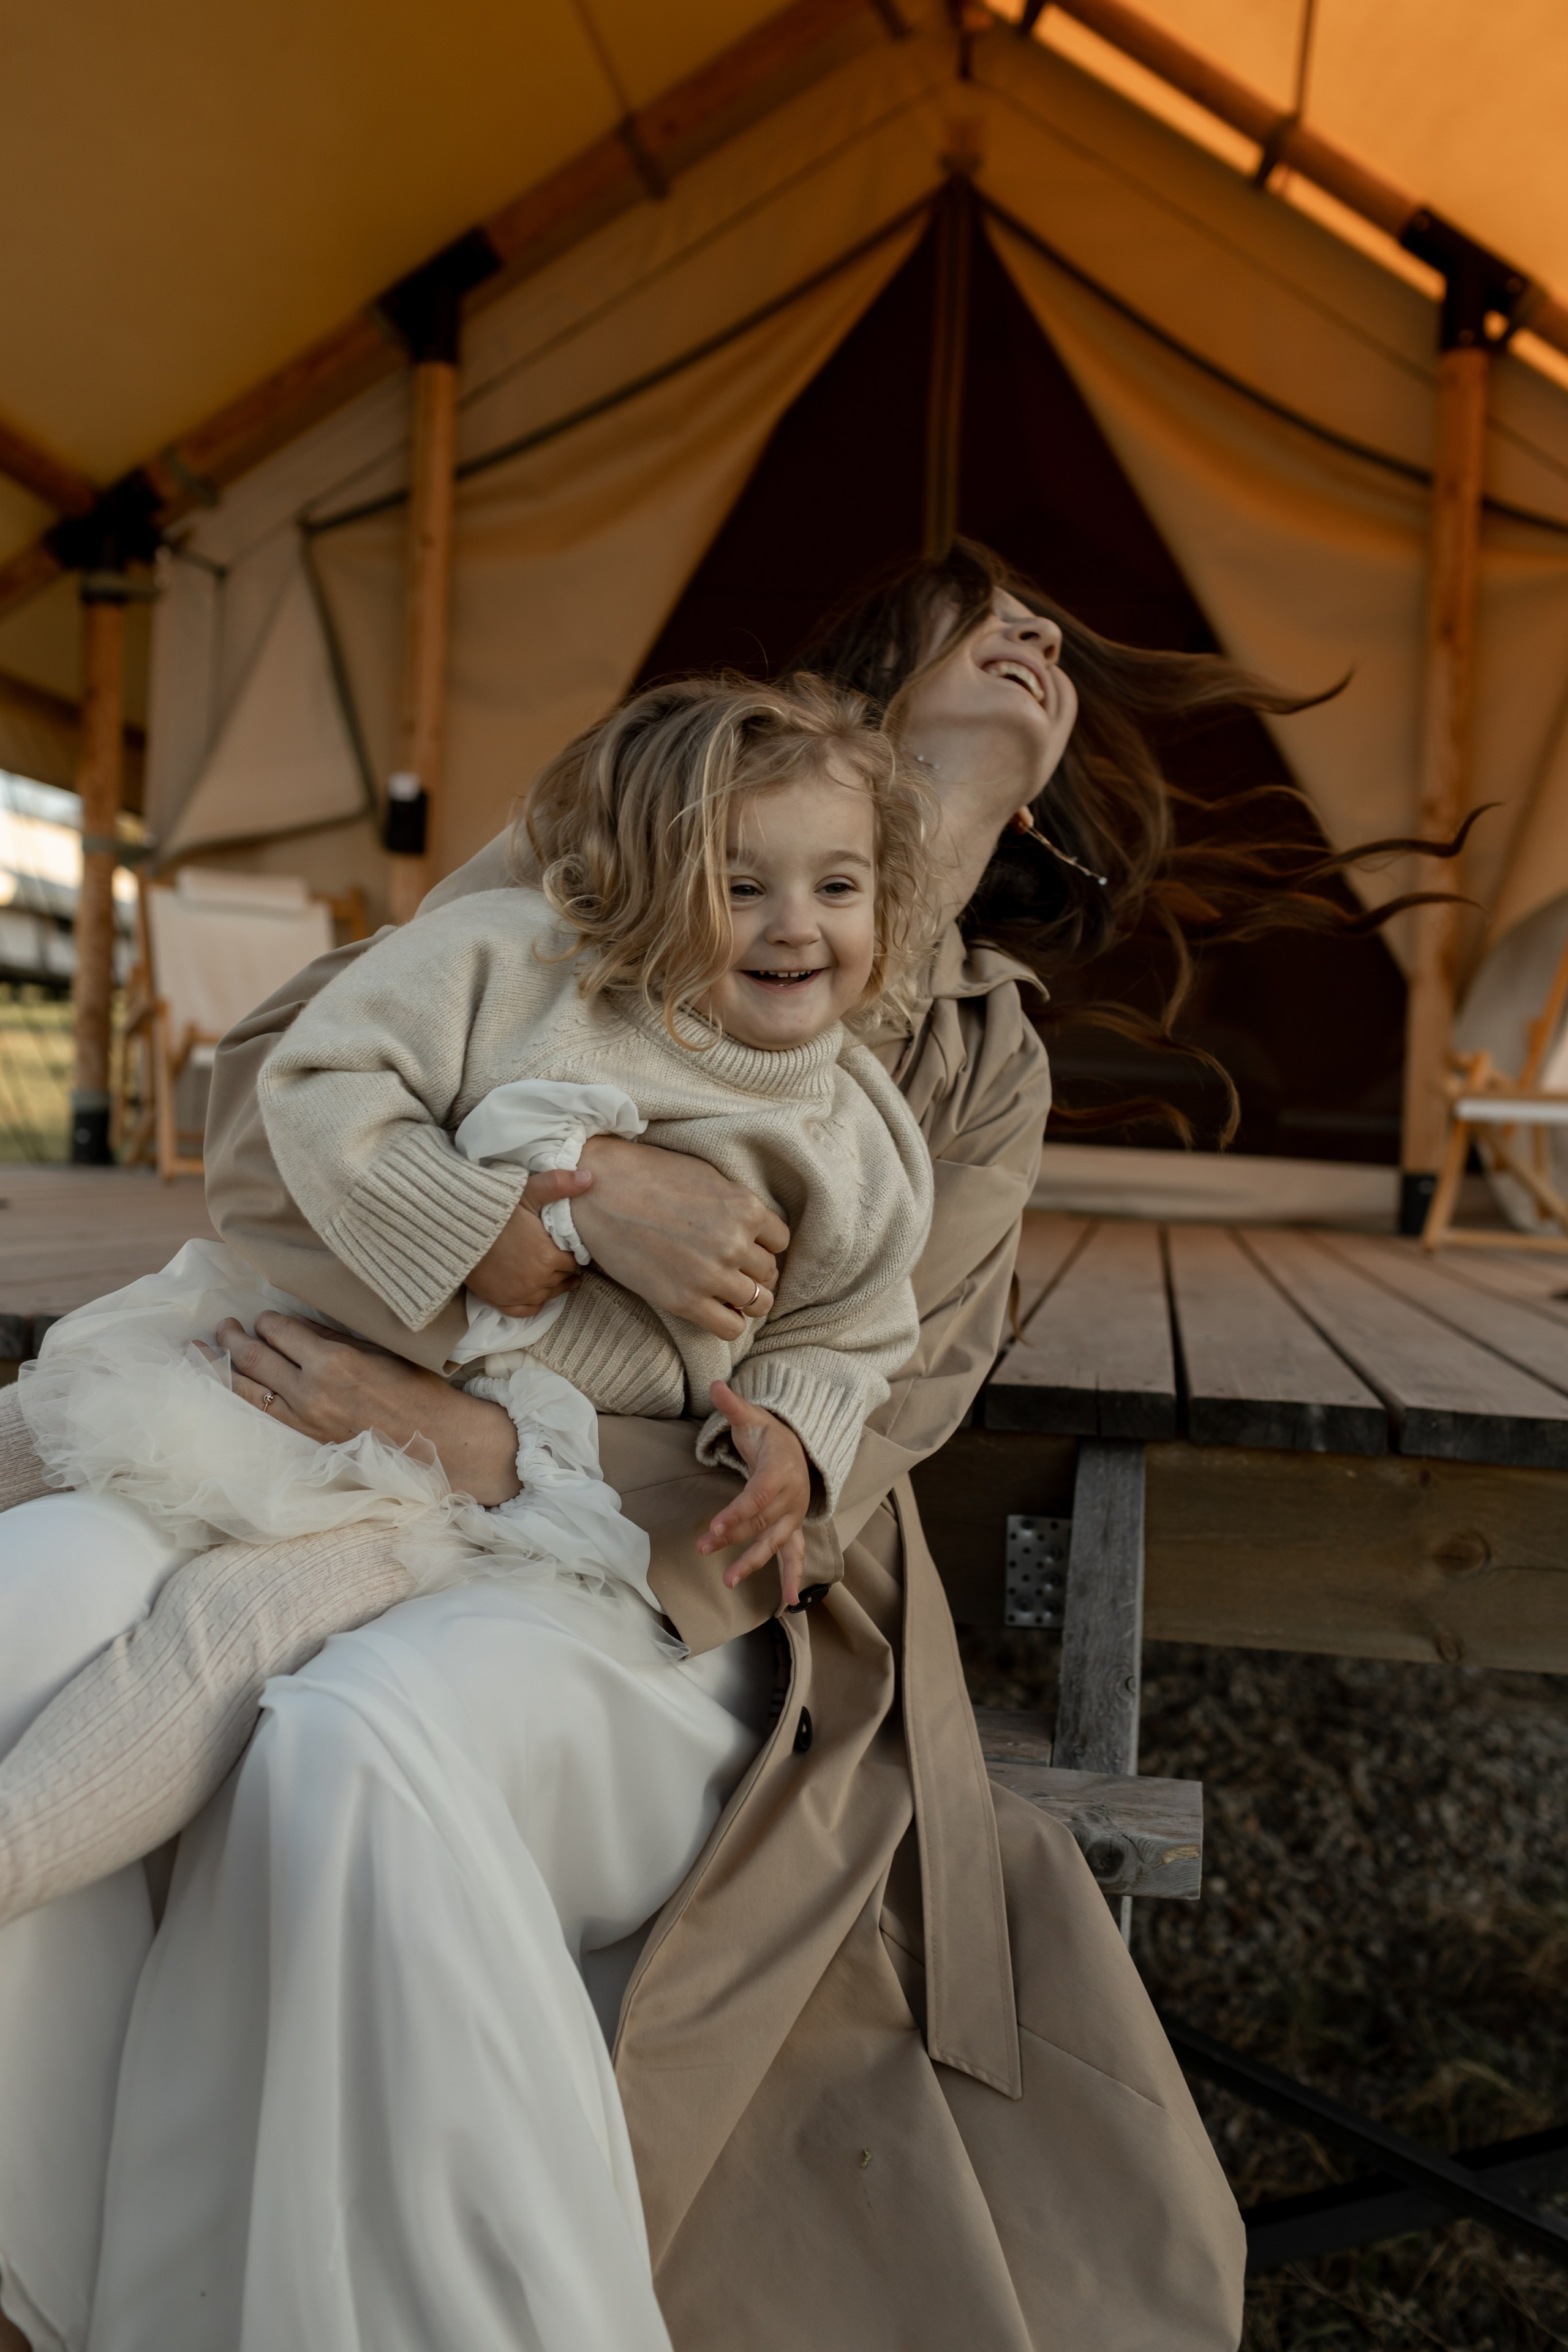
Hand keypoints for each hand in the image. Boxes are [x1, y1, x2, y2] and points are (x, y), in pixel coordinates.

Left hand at [210, 1311, 521, 1505]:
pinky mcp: (306, 1440)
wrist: (440, 1443)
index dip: (267, 1320)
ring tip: (201, 1351)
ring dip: (220, 1366)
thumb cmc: (419, 1390)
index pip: (281, 1330)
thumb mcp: (380, 1350)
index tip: (264, 1316)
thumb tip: (298, 1324)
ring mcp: (305, 1419)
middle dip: (233, 1337)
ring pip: (247, 1388)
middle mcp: (311, 1391)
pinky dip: (237, 1397)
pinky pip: (260, 1414)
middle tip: (222, 1325)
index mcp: (333, 1360)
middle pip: (255, 1357)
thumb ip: (335, 1337)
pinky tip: (223, 1387)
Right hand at [466, 1169, 590, 1317]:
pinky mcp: (501, 1301)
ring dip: (552, 1285)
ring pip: (548, 1295)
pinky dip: (534, 1303)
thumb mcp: (527, 1192)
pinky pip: (527, 1310)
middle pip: (562, 1278)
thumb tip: (589, 1177)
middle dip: (562, 1268)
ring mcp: (519, 1294)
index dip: (570, 1253)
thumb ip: (559, 1185)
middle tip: (558, 1258)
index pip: (572, 1261)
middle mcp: (537, 1281)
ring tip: (554, 1274)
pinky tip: (538, 1294)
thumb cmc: (493, 1211)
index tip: (565, 1246)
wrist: (455, 1230)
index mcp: (548, 1257)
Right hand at [572, 1136, 787, 1339]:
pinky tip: (714, 1309)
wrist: (601, 1191)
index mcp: (745, 1208)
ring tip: (727, 1293)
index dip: (763, 1246)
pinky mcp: (684, 1301)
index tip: (747, 1248)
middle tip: (733, 1270)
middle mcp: (735, 1243)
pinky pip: (731, 1327)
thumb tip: (755, 1230)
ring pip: (758, 1303)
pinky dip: (729, 1322)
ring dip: (747, 1300)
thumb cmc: (650, 1176)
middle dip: (754, 1273)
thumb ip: (737, 1205)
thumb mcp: (708, 1177)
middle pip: (770, 1273)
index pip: (780, 1241)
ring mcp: (711, 1274)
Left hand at [695, 1380, 808, 1606]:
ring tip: (729, 1581)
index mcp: (781, 1470)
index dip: (737, 1512)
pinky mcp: (794, 1528)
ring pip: (774, 1543)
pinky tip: (791, 1601)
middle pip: (760, 1521)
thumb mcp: (753, 1417)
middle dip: (732, 1537)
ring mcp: (794, 1516)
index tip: (715, 1526)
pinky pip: (796, 1555)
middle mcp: (792, 1497)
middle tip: (703, 1547)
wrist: (801, 1448)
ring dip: (753, 1562)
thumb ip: (733, 1405)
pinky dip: (793, 1576)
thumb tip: (715, 1385)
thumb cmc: (771, 1435)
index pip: (757, 1496)